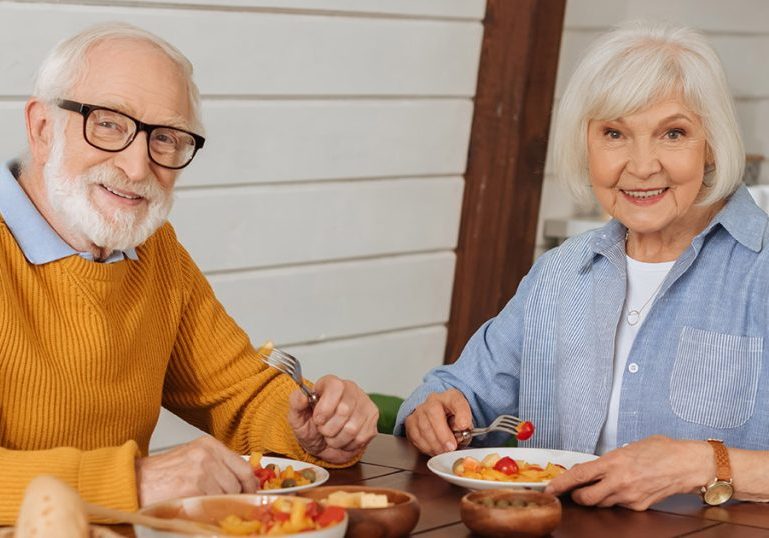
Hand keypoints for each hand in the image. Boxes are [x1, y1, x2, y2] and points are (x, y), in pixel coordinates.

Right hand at [135, 435, 257, 505]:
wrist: (135, 481)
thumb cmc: (162, 473)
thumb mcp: (194, 458)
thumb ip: (218, 465)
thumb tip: (242, 483)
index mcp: (210, 445)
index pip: (244, 466)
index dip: (250, 484)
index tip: (250, 494)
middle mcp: (208, 455)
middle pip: (238, 483)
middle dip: (234, 497)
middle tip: (228, 505)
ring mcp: (201, 471)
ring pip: (226, 495)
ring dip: (219, 504)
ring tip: (203, 504)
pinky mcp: (193, 487)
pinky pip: (212, 504)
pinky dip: (208, 510)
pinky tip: (196, 507)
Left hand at [288, 375, 377, 463]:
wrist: (323, 445)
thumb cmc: (311, 428)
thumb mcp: (297, 417)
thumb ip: (295, 403)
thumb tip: (302, 395)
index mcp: (331, 384)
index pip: (335, 387)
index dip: (325, 407)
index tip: (318, 419)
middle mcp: (350, 390)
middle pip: (344, 410)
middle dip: (328, 428)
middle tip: (324, 429)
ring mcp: (364, 404)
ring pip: (352, 427)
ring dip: (337, 439)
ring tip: (333, 435)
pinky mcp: (373, 420)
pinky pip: (361, 437)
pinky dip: (348, 444)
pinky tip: (343, 438)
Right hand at [404, 388, 472, 455]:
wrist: (439, 417)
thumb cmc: (453, 420)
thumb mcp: (465, 422)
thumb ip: (465, 428)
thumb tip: (458, 436)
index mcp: (451, 397)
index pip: (456, 400)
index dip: (461, 413)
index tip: (464, 425)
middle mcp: (433, 400)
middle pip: (433, 412)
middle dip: (443, 434)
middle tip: (451, 447)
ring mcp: (420, 410)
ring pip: (423, 426)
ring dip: (435, 443)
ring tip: (443, 451)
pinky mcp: (410, 421)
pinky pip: (415, 435)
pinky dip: (425, 446)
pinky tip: (434, 449)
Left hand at [544, 435, 712, 509]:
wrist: (688, 464)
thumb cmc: (662, 450)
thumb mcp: (629, 447)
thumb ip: (610, 459)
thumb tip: (595, 466)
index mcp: (614, 462)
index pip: (579, 475)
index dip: (561, 483)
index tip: (550, 488)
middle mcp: (619, 481)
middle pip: (585, 497)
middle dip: (577, 495)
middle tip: (577, 489)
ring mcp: (629, 496)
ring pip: (601, 503)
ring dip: (597, 497)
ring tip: (607, 484)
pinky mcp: (639, 506)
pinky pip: (619, 505)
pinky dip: (616, 499)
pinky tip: (625, 488)